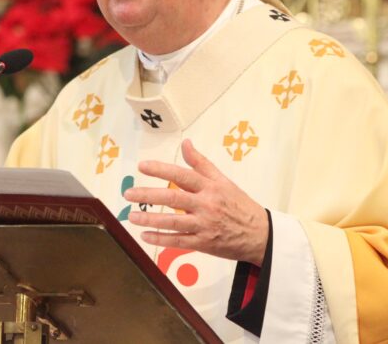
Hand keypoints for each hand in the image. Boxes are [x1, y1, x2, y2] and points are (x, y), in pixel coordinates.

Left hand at [124, 139, 269, 265]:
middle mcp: (206, 205)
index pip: (182, 175)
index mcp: (210, 187)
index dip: (161, 170)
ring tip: (132, 217)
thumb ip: (201, 163)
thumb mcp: (223, 180)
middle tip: (128, 194)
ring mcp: (204, 226)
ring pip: (173, 222)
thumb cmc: (239, 204)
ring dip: (150, 220)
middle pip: (173, 198)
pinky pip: (179, 241)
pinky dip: (161, 239)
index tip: (142, 166)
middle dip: (148, 196)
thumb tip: (186, 143)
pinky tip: (145, 236)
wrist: (259, 234)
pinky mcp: (204, 243)